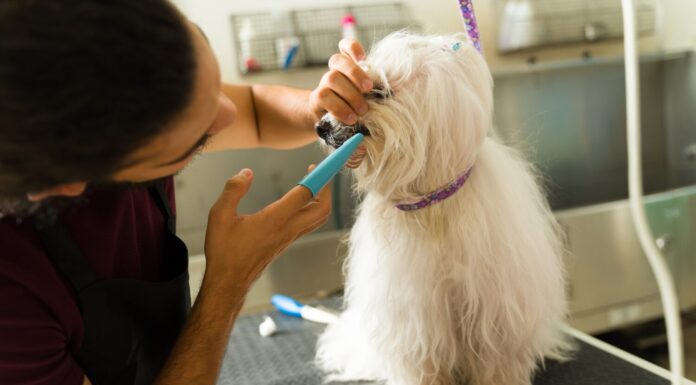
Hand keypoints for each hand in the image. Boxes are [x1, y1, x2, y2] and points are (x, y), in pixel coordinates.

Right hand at [203, 166, 330, 290]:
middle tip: (318, 171)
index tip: (320, 162)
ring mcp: (289, 238)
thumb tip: (246, 172)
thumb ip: (233, 190)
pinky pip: (307, 224)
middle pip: (322, 209)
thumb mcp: (219, 215)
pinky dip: (310, 208)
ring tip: (310, 181)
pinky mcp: (286, 243)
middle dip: (326, 188)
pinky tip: (297, 200)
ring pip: (317, 218)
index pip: (305, 194)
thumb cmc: (224, 251)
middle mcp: (288, 229)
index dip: (316, 176)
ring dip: (320, 199)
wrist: (229, 282)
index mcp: (275, 220)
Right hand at [309, 39, 372, 124]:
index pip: (345, 46)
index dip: (352, 48)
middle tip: (369, 89)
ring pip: (331, 78)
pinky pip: (324, 97)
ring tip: (362, 110)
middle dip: (355, 73)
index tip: (364, 59)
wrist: (328, 123)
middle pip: (337, 60)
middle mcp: (333, 72)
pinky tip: (351, 118)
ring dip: (350, 94)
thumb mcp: (366, 96)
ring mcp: (323, 85)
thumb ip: (374, 90)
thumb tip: (394, 91)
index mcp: (347, 67)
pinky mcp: (315, 100)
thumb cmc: (354, 107)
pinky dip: (340, 108)